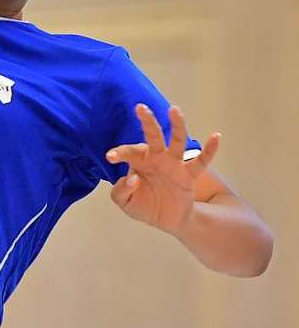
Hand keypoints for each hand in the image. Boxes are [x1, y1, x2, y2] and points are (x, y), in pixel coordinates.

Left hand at [105, 104, 220, 234]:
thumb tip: (133, 179)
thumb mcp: (125, 202)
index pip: (129, 152)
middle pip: (153, 135)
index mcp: (139, 162)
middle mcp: (157, 158)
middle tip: (140, 107)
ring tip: (174, 110)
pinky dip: (210, 150)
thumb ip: (121, 192)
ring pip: (177, 141)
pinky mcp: (188, 175)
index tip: (110, 156)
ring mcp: (174, 164)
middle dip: (147, 121)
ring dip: (177, 125)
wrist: (166, 220)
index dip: (120, 153)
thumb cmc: (143, 205)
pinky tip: (216, 136)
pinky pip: (201, 162)